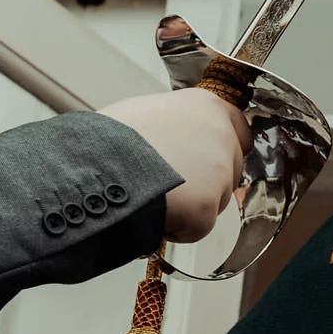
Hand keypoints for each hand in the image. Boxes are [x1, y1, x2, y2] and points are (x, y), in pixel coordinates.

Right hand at [99, 88, 249, 242]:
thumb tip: (182, 135)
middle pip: (230, 169)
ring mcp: (219, 174)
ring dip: (190, 204)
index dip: (224, 148)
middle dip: (207, 181)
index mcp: (208, 106)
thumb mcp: (148, 111)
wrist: (92, 165)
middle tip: (167, 180)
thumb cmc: (108, 138)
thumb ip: (180, 123)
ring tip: (152, 191)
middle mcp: (222, 136)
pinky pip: (197, 227)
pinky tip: (152, 211)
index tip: (209, 159)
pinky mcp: (207, 209)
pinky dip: (176, 227)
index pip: (240, 129)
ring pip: (215, 200)